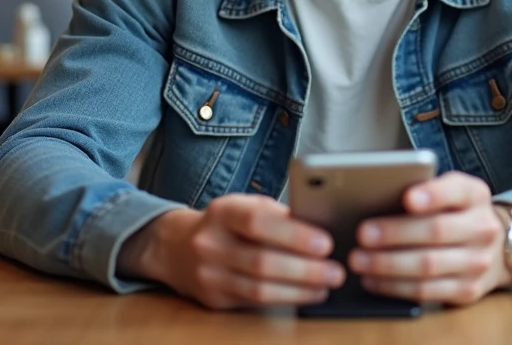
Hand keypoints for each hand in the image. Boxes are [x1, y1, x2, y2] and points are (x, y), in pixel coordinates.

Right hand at [118, 194, 345, 309]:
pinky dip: (285, 300)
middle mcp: (210, 244)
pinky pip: (253, 304)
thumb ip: (278, 215)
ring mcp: (208, 275)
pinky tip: (307, 294)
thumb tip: (321, 228)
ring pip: (258, 289)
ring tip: (327, 285)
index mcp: (222, 212)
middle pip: (261, 261)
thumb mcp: (246, 206)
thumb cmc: (226, 224)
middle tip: (337, 270)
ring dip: (299, 290)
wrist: (175, 247)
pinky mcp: (213, 300)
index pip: (257, 222)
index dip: (293, 234)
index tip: (325, 242)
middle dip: (305, 269)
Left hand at [348, 171, 511, 305]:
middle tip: (362, 234)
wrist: (496, 248)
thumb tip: (376, 194)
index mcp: (475, 195)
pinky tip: (373, 280)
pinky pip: (426, 292)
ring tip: (358, 260)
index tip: (407, 198)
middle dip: (395, 233)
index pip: (456, 190)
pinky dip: (394, 287)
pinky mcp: (468, 291)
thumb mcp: (450, 192)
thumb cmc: (456, 213)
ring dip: (387, 265)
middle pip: (436, 231)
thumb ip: (423, 189)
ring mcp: (478, 262)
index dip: (432, 195)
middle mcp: (482, 228)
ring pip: (428, 266)